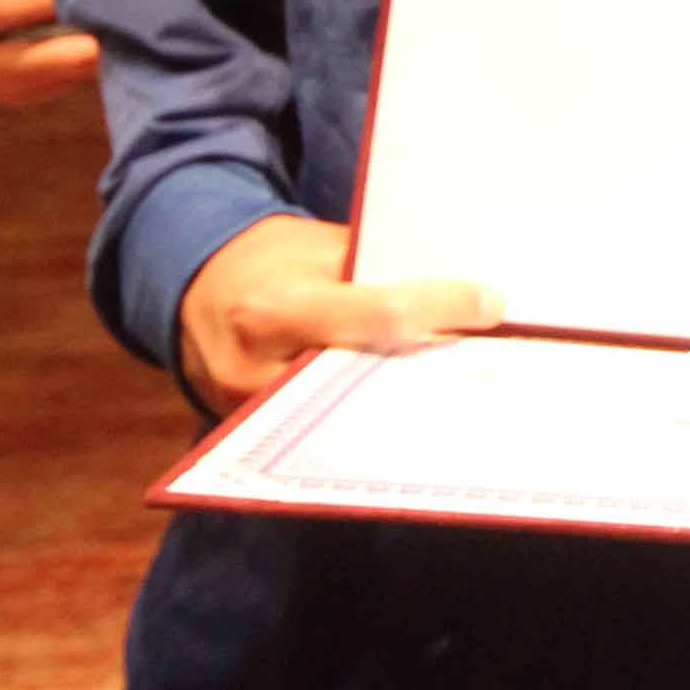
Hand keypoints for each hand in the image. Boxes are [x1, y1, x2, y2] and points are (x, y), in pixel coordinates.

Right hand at [177, 213, 503, 411]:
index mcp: (275, 308)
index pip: (378, 315)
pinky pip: (323, 436)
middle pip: (369, 384)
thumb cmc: (271, 260)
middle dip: (433, 375)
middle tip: (493, 365)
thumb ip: (376, 272)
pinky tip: (416, 413)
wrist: (196, 288)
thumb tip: (458, 293)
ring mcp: (254, 416)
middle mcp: (259, 370)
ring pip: (350, 421)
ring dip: (408, 407)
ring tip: (466, 394)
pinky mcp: (256, 442)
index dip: (441, 309)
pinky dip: (370, 422)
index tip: (490, 304)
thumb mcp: (320, 247)